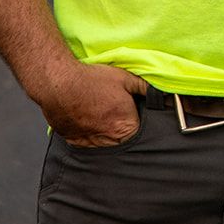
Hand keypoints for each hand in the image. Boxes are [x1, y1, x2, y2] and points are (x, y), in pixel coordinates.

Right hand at [32, 61, 146, 146]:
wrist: (59, 83)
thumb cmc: (92, 80)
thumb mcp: (126, 78)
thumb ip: (146, 88)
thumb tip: (164, 94)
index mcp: (125, 128)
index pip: (141, 133)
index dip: (138, 120)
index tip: (132, 111)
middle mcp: (108, 140)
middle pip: (123, 141)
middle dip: (122, 129)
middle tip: (114, 111)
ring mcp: (89, 143)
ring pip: (104, 144)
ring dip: (105, 133)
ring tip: (100, 113)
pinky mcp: (73, 141)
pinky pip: (86, 142)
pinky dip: (89, 133)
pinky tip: (87, 118)